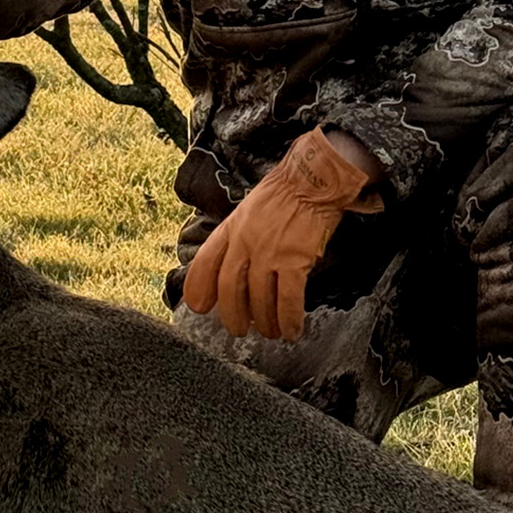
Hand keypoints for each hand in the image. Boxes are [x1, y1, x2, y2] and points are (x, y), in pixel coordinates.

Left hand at [182, 125, 382, 341]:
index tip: (198, 306)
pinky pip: (288, 300)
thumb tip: (230, 263)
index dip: (198, 287)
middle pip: (230, 288)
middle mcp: (245, 242)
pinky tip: (292, 330)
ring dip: (264, 322)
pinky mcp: (295, 261)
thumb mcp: (248, 210)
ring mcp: (269, 252)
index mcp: (232, 228)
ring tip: (270, 332)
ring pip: (259, 299)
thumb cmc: (285, 194)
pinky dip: (289, 320)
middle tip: (239, 330)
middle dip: (232, 315)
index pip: (206, 261)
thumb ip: (237, 236)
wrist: (314, 180)